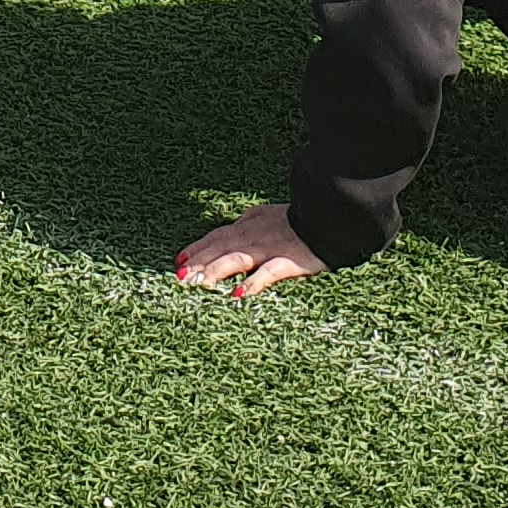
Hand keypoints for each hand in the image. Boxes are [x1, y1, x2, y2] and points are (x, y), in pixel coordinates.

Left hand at [175, 205, 326, 302]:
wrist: (328, 216)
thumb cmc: (300, 219)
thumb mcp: (271, 213)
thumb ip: (252, 218)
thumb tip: (237, 221)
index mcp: (248, 226)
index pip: (216, 237)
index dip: (198, 248)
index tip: (179, 260)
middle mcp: (253, 237)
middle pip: (220, 249)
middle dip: (198, 262)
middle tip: (178, 277)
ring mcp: (269, 249)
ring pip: (235, 259)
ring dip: (214, 271)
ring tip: (197, 284)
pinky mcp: (288, 262)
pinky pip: (266, 273)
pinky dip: (251, 282)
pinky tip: (236, 295)